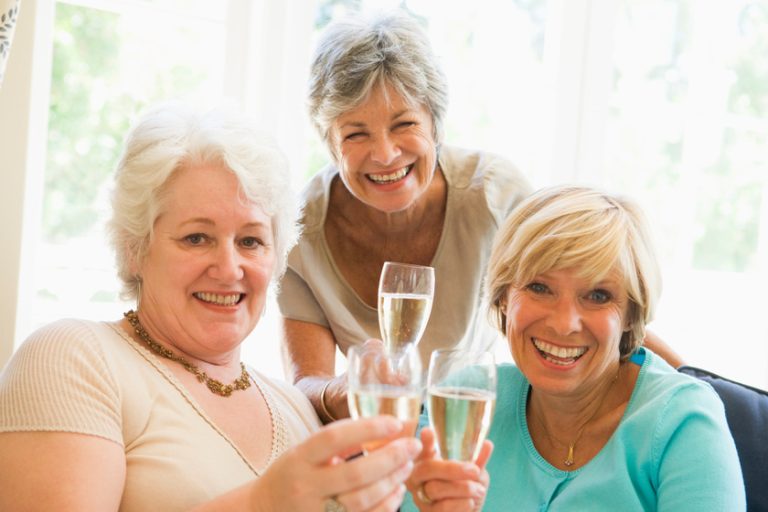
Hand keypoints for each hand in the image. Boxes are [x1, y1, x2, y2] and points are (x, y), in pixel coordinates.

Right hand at [252, 416, 421, 511]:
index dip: (368, 428)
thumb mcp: (304, 452)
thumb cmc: (291, 475)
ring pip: (363, 500)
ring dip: (392, 482)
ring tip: (407, 467)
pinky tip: (396, 490)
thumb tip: (383, 428)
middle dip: (391, 458)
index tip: (395, 423)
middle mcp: (304, 487)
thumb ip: (339, 442)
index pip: (334, 438)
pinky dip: (386, 505)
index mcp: (298, 459)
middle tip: (412, 446)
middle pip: (356, 473)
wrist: (263, 511)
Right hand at [406, 427, 492, 511]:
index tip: (429, 431)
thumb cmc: (464, 492)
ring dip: (461, 488)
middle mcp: (418, 478)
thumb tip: (487, 444)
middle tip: (474, 470)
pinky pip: (442, 508)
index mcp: (427, 462)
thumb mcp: (473, 474)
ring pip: (435, 489)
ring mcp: (420, 497)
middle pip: (427, 468)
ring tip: (478, 490)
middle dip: (452, 468)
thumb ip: (477, 461)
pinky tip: (470, 502)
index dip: (425, 441)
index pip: (423, 449)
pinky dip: (459, 504)